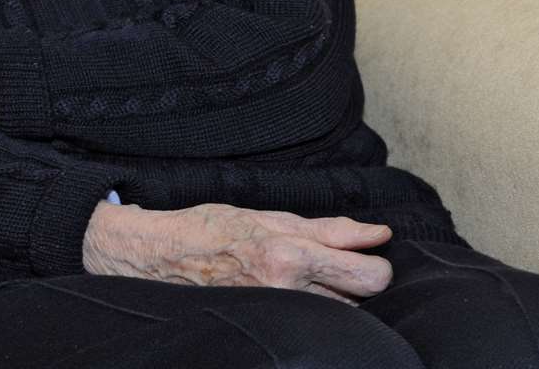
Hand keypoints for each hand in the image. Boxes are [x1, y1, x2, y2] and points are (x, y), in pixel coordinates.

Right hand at [82, 201, 393, 302]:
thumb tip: (377, 234)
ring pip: (340, 311)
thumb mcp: (269, 217)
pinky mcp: (270, 321)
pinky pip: (312, 319)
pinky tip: (294, 291)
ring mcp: (278, 311)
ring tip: (308, 276)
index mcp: (289, 255)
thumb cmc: (210, 229)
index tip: (365, 252)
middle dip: (359, 279)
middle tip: (337, 263)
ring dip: (336, 294)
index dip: (376, 263)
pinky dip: (314, 305)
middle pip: (362, 298)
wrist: (161, 256)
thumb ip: (328, 230)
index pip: (369, 275)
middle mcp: (287, 289)